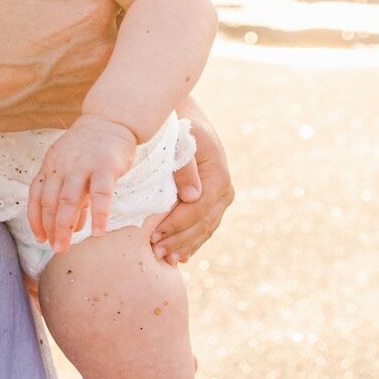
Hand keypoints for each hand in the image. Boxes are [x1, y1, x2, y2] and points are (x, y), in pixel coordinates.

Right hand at [0, 0, 117, 136]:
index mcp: (88, 12)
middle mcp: (101, 52)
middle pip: (128, 22)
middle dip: (114, 13)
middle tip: (87, 9)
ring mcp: (93, 87)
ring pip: (123, 59)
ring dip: (112, 47)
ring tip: (82, 39)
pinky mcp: (81, 111)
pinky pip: (106, 92)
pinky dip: (97, 81)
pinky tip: (71, 69)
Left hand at [28, 114, 137, 251]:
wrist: (110, 120)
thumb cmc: (91, 150)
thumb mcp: (74, 170)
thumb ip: (73, 197)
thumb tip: (74, 226)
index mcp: (50, 167)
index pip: (36, 196)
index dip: (36, 219)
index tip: (39, 238)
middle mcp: (61, 167)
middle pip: (50, 201)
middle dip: (50, 228)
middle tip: (55, 248)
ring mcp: (82, 166)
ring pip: (68, 200)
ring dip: (65, 226)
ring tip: (64, 247)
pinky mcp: (105, 166)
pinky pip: (101, 194)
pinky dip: (99, 215)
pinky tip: (98, 232)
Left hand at [150, 107, 234, 264]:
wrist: (186, 119)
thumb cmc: (177, 128)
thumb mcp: (179, 141)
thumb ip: (185, 167)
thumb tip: (192, 198)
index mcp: (218, 175)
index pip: (198, 209)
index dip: (177, 225)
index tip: (154, 236)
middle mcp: (225, 190)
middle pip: (203, 224)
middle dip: (179, 241)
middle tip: (155, 253)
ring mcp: (222, 199)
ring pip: (206, 229)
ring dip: (185, 246)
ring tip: (164, 260)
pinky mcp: (214, 204)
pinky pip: (205, 227)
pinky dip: (192, 242)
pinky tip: (179, 257)